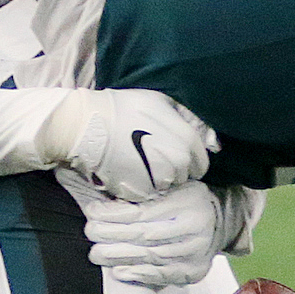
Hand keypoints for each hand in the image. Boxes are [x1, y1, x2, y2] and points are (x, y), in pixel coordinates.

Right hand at [58, 89, 214, 201]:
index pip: (202, 162)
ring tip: (141, 163)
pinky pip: (149, 193)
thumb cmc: (124, 108)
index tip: (177, 154)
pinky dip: (142, 186)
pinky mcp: (140, 192)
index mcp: (187, 140)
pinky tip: (130, 171)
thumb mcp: (161, 100)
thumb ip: (186, 116)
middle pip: (185, 174)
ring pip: (167, 185)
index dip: (191, 159)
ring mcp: (159, 180)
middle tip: (154, 155)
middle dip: (175, 168)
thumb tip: (205, 131)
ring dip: (159, 178)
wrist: (89, 125)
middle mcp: (178, 163)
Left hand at [83, 182, 220, 286]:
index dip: (114, 214)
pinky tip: (118, 271)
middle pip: (144, 234)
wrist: (221, 223)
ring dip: (119, 256)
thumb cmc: (188, 202)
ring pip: (150, 256)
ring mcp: (194, 253)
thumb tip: (108, 197)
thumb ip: (148, 193)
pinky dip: (138, 274)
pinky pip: (162, 275)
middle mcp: (193, 228)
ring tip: (96, 254)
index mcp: (186, 203)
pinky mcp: (192, 271)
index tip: (92, 212)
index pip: (143, 211)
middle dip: (112, 235)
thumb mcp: (174, 188)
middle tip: (90, 233)